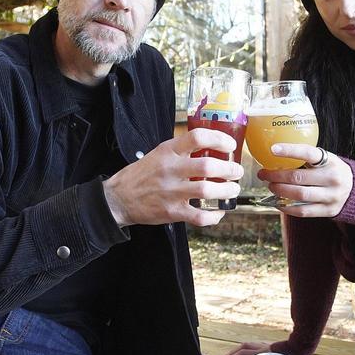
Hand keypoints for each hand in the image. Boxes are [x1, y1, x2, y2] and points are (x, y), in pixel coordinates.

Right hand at [103, 128, 243, 227]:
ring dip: (226, 191)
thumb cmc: (142, 174)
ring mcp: (171, 192)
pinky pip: (199, 216)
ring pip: (207, 191)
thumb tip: (211, 147)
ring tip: (232, 190)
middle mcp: (171, 170)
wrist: (118, 198)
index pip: (197, 137)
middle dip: (229, 169)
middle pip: (208, 166)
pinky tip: (218, 212)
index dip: (219, 139)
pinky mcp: (172, 212)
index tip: (230, 145)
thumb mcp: (158, 153)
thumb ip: (181, 150)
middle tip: (236, 171)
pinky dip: (214, 216)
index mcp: (168, 151)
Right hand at [222, 340, 271, 354]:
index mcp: (263, 352)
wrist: (300, 349)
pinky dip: (248, 347)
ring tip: (234, 354)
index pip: (243, 353)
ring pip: (249, 343)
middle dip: (233, 352)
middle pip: (244, 346)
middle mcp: (263, 346)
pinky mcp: (271, 345)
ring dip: (239, 348)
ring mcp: (267, 344)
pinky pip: (256, 344)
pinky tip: (247, 351)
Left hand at [258, 145, 352, 217]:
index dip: (290, 150)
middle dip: (276, 176)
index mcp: (330, 161)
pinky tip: (278, 203)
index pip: (308, 153)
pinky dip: (287, 208)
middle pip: (298, 178)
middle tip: (264, 174)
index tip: (273, 149)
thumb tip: (276, 156)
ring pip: (299, 195)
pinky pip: (303, 211)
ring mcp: (331, 196)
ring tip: (271, 186)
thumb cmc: (334, 172)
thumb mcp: (327, 161)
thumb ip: (308, 160)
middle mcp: (332, 178)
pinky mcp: (329, 210)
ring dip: (280, 191)